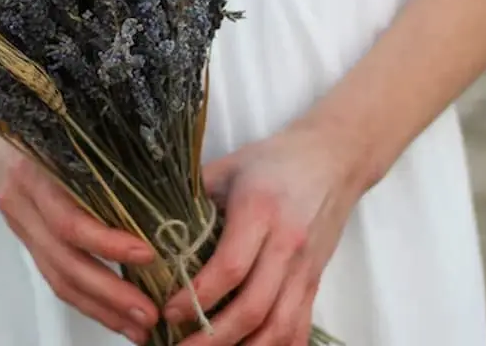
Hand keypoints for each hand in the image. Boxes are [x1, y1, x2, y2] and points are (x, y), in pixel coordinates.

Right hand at [0, 117, 159, 343]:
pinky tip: (112, 313)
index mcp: (35, 174)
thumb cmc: (35, 114)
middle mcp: (22, 205)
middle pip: (65, 263)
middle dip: (109, 295)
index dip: (108, 243)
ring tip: (138, 328)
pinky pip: (53, 275)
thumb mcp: (65, 123)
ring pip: (57, 278)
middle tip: (149, 314)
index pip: (70, 221)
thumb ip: (102, 152)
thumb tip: (165, 177)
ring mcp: (20, 223)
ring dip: (99, 308)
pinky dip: (85, 299)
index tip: (148, 255)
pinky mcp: (25, 235)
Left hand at [163, 124, 362, 344]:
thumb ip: (192, 195)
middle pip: (254, 307)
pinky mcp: (315, 280)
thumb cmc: (275, 160)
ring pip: (280, 326)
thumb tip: (151, 222)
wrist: (334, 158)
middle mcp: (287, 244)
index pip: (230, 268)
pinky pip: (299, 327)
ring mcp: (306, 268)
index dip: (198, 297)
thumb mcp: (229, 167)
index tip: (169, 311)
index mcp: (260, 211)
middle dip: (213, 337)